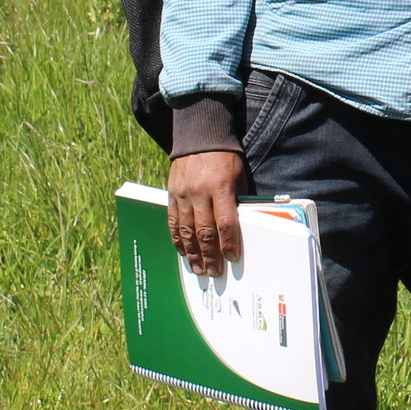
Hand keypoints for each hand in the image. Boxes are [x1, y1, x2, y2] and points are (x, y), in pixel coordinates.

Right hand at [167, 150, 245, 275]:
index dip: (228, 243)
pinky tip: (183, 252)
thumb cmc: (225, 159)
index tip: (232, 258)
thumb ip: (237, 202)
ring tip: (199, 269)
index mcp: (221, 187)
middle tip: (214, 272)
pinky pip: (173, 222)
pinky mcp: (171, 194)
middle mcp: (200, 192)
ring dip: (193, 253)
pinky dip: (178, 240)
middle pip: (204, 231)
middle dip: (210, 255)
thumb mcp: (238, 177)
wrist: (200, 137)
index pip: (225, 222)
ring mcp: (183, 194)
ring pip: (186, 230)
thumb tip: (239, 229)